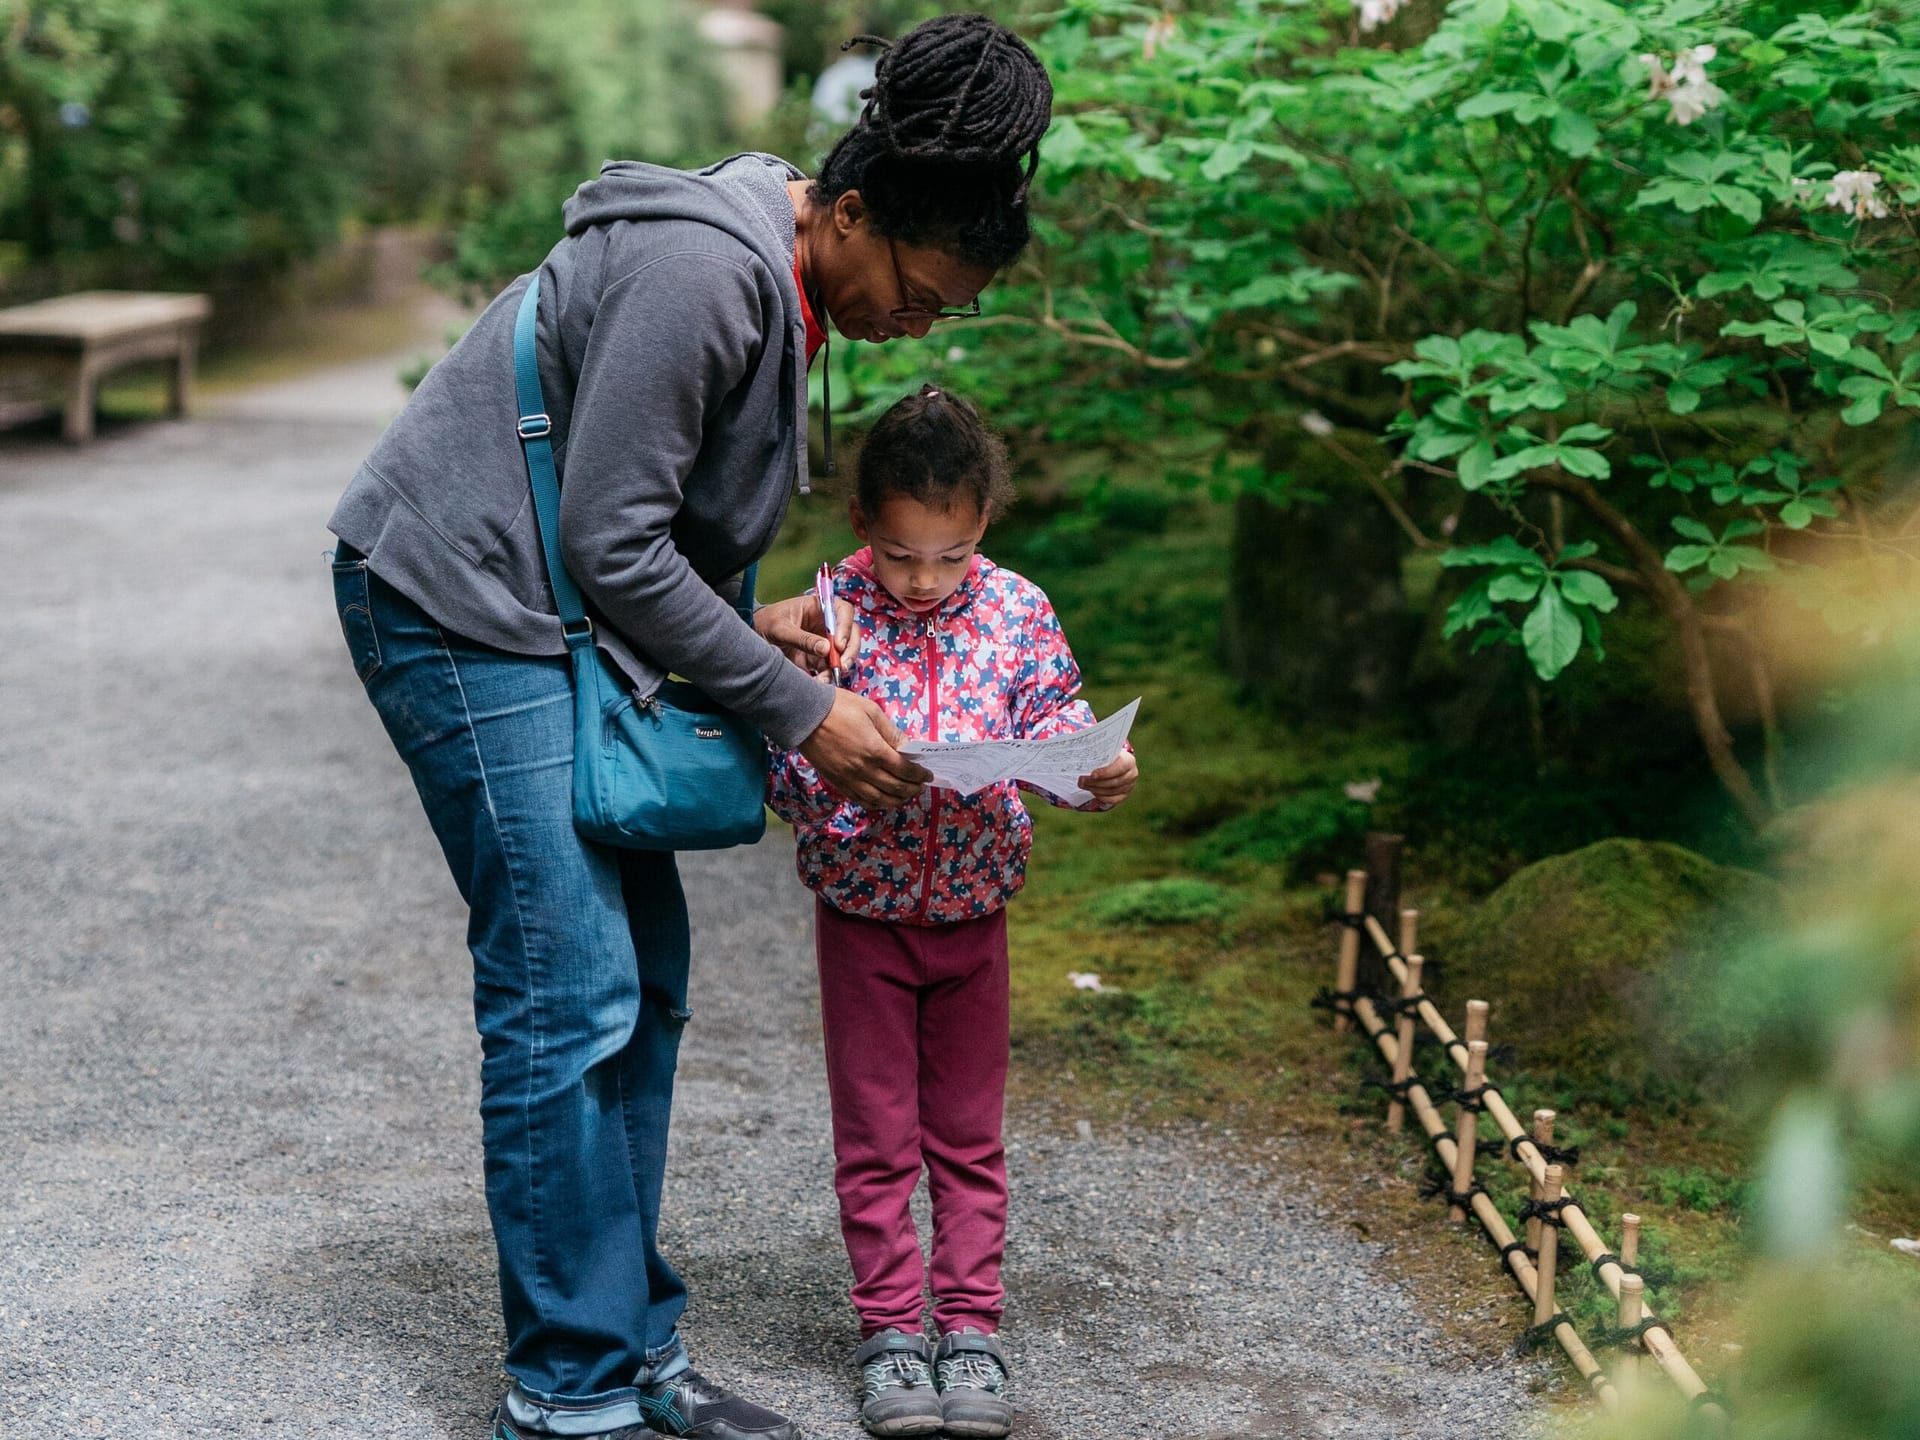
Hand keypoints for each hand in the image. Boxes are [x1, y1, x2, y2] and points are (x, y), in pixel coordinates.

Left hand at [754, 594, 859, 675]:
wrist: (754, 636)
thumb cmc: (766, 623)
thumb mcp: (780, 628)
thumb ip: (802, 638)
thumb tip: (826, 649)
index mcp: (819, 607)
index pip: (842, 611)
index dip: (845, 626)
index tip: (838, 644)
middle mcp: (826, 623)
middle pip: (850, 634)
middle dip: (850, 650)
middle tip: (841, 666)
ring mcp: (825, 641)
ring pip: (844, 653)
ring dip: (840, 666)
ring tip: (827, 678)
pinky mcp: (819, 658)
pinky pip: (830, 668)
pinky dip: (828, 676)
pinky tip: (820, 682)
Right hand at [799, 689, 930, 808]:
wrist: (805, 715)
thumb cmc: (839, 707)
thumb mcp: (871, 712)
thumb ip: (891, 732)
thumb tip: (908, 746)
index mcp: (875, 751)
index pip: (904, 769)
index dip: (919, 774)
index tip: (927, 775)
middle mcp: (863, 769)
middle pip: (894, 787)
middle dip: (911, 788)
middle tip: (920, 786)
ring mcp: (848, 778)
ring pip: (878, 799)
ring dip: (895, 800)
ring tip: (904, 796)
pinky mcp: (836, 781)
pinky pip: (859, 799)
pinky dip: (874, 803)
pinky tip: (881, 800)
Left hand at [1078, 748, 1137, 808]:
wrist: (1114, 762)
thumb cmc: (1107, 755)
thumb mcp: (1105, 752)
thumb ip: (1098, 755)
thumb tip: (1082, 758)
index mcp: (1129, 760)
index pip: (1120, 767)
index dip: (1106, 772)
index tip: (1093, 774)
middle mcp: (1132, 774)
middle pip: (1114, 782)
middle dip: (1096, 782)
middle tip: (1082, 780)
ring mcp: (1129, 786)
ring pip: (1111, 791)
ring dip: (1095, 789)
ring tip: (1083, 784)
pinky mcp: (1124, 794)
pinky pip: (1112, 799)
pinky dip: (1101, 796)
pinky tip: (1092, 790)